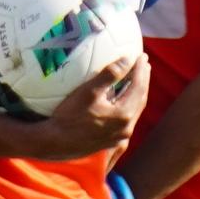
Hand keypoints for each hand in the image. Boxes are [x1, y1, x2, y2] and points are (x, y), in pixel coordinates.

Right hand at [30, 54, 149, 158]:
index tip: (141, 55)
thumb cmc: (69, 117)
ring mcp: (120, 136)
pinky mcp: (112, 141)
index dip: (140, 70)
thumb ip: (110, 75)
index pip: (138, 87)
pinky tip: (123, 99)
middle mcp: (126, 127)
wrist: (56, 143)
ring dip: (137, 93)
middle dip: (143, 80)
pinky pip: (127, 119)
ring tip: (137, 79)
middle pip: (140, 99)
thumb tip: (127, 59)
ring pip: (135, 110)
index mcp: (123, 114)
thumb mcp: (88, 92)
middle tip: (143, 63)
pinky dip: (129, 105)